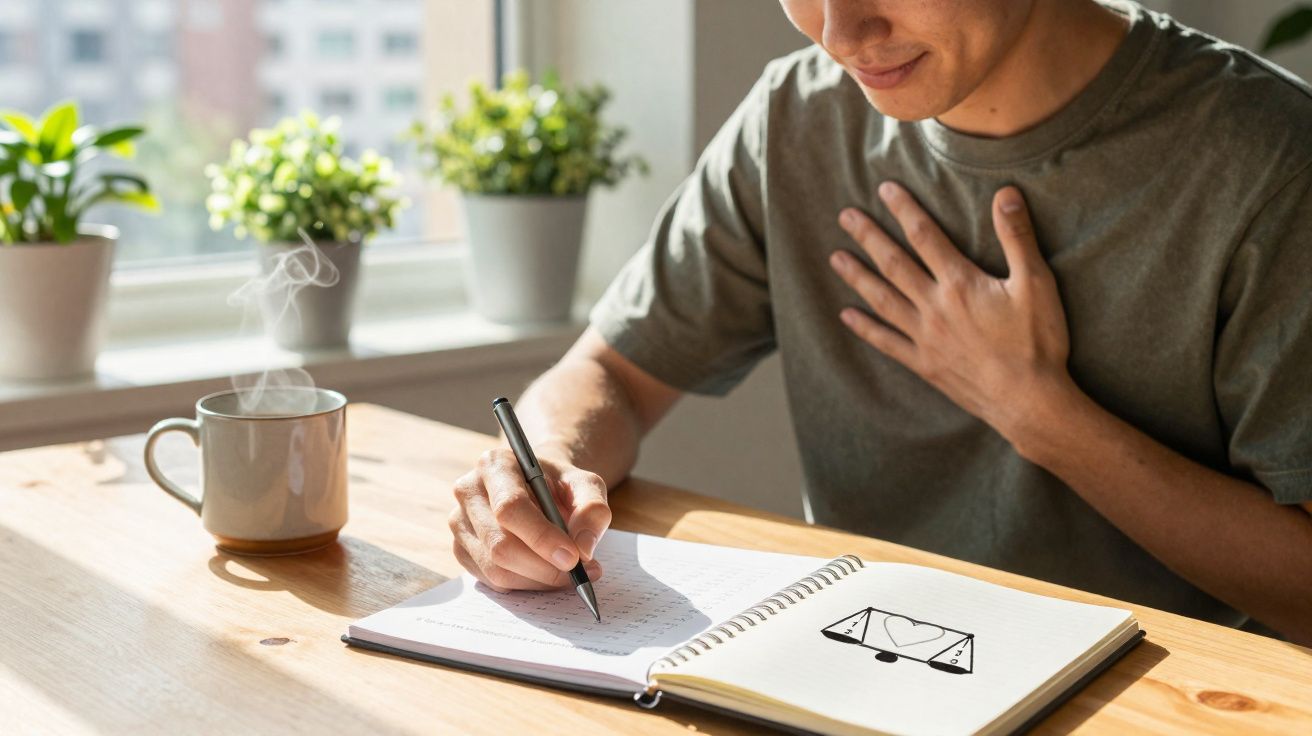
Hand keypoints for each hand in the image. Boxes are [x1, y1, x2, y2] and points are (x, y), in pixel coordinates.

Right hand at [449, 449, 609, 591]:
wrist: (540, 489)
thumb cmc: (560, 485)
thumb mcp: (586, 485)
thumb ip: (592, 509)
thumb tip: (583, 548)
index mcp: (495, 465)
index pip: (510, 507)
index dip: (541, 537)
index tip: (573, 558)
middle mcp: (469, 491)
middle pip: (499, 544)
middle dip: (543, 567)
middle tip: (578, 572)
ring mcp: (460, 522)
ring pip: (495, 568)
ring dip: (538, 580)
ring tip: (569, 572)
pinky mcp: (461, 549)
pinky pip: (493, 581)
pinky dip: (526, 584)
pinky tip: (546, 572)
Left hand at [829, 181, 1074, 440]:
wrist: (1029, 401)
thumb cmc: (1038, 343)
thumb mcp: (1036, 284)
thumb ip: (1017, 237)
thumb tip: (1006, 193)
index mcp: (960, 284)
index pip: (925, 236)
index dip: (904, 209)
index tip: (884, 189)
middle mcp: (934, 307)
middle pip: (894, 264)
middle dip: (869, 237)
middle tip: (845, 216)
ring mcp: (925, 337)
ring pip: (882, 299)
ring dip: (857, 277)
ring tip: (835, 258)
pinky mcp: (924, 363)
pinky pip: (887, 342)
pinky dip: (865, 328)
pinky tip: (846, 316)